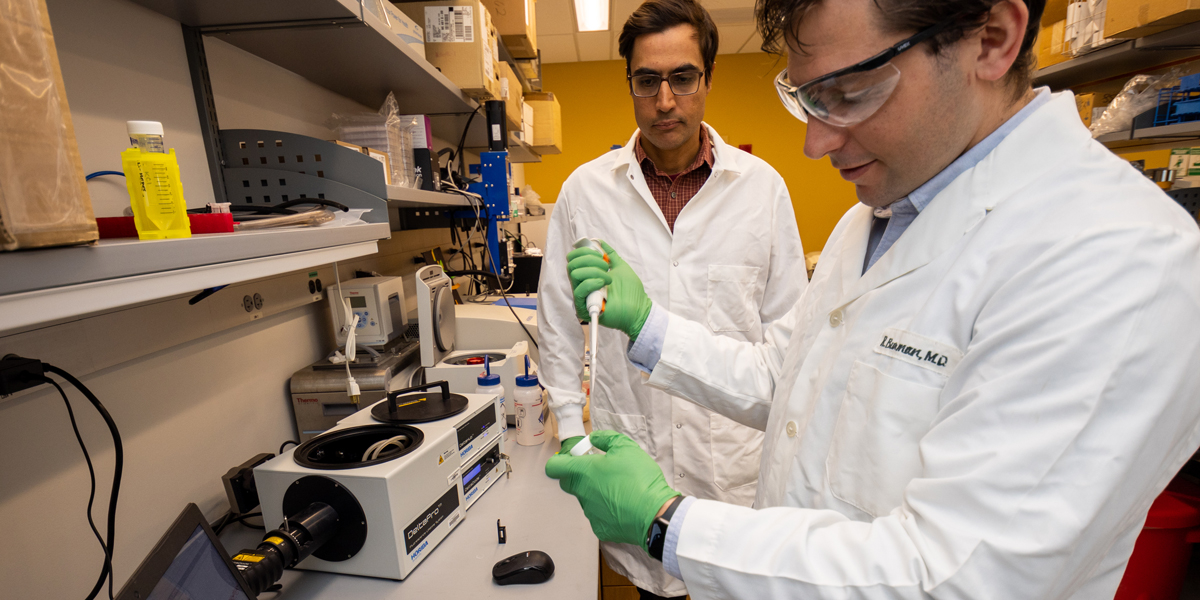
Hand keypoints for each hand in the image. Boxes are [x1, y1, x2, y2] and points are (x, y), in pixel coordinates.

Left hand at [545, 430, 679, 550]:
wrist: (654, 513)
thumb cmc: (639, 477)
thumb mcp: (626, 447)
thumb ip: (606, 439)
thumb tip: (593, 439)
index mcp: (583, 472)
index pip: (553, 467)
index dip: (560, 461)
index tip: (574, 459)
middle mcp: (581, 493)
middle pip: (568, 483)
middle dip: (578, 475)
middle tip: (599, 471)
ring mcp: (589, 513)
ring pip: (586, 499)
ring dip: (595, 492)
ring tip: (619, 489)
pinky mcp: (600, 529)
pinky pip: (598, 516)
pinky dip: (607, 510)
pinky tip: (624, 506)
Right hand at [567, 240, 652, 339]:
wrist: (638, 309)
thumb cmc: (631, 291)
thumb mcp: (619, 267)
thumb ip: (609, 254)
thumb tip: (598, 241)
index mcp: (588, 275)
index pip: (574, 259)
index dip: (584, 251)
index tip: (600, 254)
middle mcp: (582, 284)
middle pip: (572, 264)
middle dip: (590, 259)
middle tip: (606, 266)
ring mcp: (582, 296)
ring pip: (575, 274)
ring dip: (594, 272)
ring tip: (609, 279)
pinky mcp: (583, 308)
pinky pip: (579, 290)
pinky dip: (592, 283)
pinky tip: (604, 284)